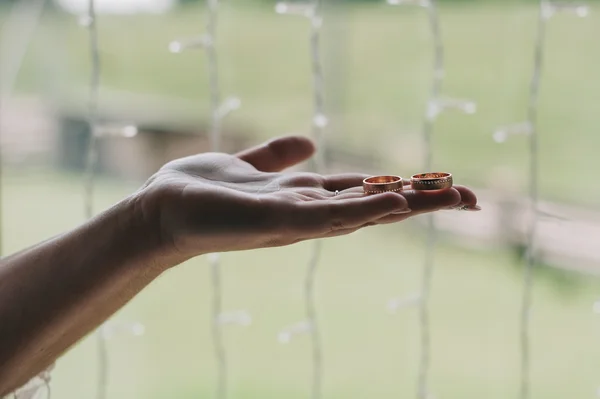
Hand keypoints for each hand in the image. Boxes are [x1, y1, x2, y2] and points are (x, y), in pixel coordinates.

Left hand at [138, 135, 477, 262]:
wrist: (161, 210)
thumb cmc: (204, 192)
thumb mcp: (249, 166)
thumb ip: (278, 155)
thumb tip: (310, 141)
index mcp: (305, 198)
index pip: (365, 192)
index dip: (404, 188)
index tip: (443, 185)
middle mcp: (308, 212)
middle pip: (374, 204)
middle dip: (420, 201)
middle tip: (470, 198)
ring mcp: (294, 219)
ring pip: (361, 213)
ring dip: (404, 206)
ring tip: (447, 198)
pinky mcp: (274, 220)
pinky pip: (325, 217)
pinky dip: (361, 211)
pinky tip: (391, 201)